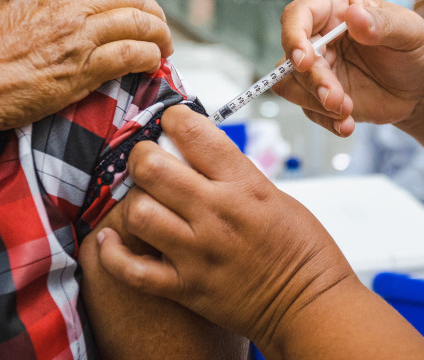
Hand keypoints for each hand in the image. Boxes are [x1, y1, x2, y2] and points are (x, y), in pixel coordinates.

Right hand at [0, 0, 171, 131]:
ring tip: (166, 43)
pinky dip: (150, 56)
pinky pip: (131, 54)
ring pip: (136, 22)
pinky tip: (156, 62)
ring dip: (159, 32)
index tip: (114, 0)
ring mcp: (77, 36)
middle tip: (157, 22)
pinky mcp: (84, 69)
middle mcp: (63, 5)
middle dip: (148, 8)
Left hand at [95, 106, 356, 350]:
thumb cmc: (302, 250)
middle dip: (142, 155)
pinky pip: (132, 270)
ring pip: (138, 212)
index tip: (169, 121)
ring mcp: (198, 252)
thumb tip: (196, 155)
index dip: (173, 118)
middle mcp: (217, 214)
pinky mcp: (186, 288)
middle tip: (146, 160)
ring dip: (133, 203)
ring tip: (141, 202)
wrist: (311, 305)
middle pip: (153, 167)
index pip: (195, 133)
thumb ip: (234, 176)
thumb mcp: (276, 196)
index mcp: (244, 185)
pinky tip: (111, 239)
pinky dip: (113, 254)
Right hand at [275, 0, 423, 135]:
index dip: (293, 34)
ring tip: (345, 111)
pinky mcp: (321, 96)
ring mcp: (319, 68)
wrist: (423, 89)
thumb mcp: (409, 32)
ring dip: (314, 102)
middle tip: (335, 99)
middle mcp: (320, 37)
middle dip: (312, 80)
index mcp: (336, 10)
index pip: (299, 14)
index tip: (304, 59)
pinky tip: (347, 124)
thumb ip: (382, 23)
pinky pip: (307, 109)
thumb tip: (354, 15)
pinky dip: (325, 120)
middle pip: (292, 56)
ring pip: (291, 84)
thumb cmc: (416, 50)